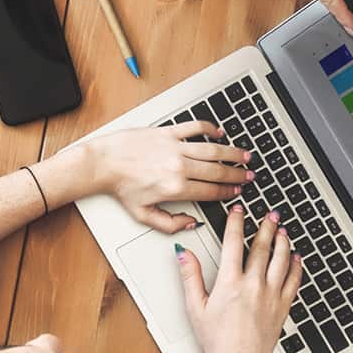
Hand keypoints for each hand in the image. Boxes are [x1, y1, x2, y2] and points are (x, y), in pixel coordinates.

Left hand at [73, 123, 248, 231]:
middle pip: (217, 171)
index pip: (210, 192)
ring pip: (212, 150)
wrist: (103, 163)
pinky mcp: (167, 132)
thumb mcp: (143, 215)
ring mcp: (174, 147)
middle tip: (249, 175)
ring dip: (232, 153)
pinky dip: (209, 128)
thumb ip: (169, 224)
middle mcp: (179, 167)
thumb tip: (190, 223)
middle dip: (237, 175)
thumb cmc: (121, 187)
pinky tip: (219, 132)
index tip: (237, 191)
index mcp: (175, 189)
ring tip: (245, 156)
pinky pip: (194, 128)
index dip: (227, 192)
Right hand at [180, 205, 300, 352]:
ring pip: (281, 261)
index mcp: (230, 283)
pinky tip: (297, 258)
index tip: (238, 212)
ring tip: (283, 230)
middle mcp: (253, 286)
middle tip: (270, 214)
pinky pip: (294, 281)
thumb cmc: (217, 341)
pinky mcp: (282, 307)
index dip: (236, 223)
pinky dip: (296, 267)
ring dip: (283, 242)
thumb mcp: (195, 307)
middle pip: (262, 248)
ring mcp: (271, 296)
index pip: (233, 244)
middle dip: (266, 227)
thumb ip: (190, 276)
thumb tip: (184, 254)